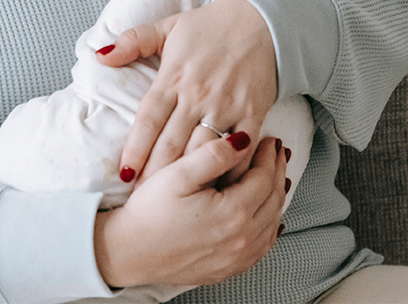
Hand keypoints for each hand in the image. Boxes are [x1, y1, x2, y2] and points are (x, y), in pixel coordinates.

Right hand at [94, 132, 286, 288]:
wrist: (129, 252)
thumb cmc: (150, 211)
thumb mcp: (178, 174)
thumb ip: (213, 155)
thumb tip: (244, 140)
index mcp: (232, 212)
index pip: (264, 178)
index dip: (269, 155)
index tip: (270, 139)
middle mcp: (241, 238)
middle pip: (274, 199)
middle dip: (278, 171)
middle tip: (278, 152)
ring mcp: (237, 258)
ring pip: (272, 223)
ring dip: (277, 197)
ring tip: (277, 176)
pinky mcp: (228, 268)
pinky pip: (262, 246)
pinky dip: (270, 225)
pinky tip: (269, 216)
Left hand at [96, 0, 277, 184]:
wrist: (263, 21)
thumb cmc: (210, 27)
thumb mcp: (168, 26)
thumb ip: (133, 41)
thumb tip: (100, 56)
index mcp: (173, 76)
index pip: (148, 119)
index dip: (135, 149)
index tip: (124, 175)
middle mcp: (198, 94)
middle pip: (171, 143)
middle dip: (155, 174)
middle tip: (143, 200)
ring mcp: (226, 105)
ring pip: (202, 151)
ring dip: (189, 178)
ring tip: (175, 202)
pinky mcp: (253, 113)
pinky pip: (240, 151)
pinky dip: (229, 171)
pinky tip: (219, 190)